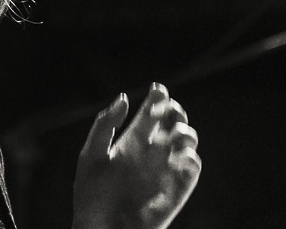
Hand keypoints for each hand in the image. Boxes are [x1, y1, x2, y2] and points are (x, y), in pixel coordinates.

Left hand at [73, 83, 201, 228]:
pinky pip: (193, 165)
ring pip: (188, 139)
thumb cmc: (92, 196)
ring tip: (173, 134)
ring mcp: (166, 168)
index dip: (158, 96)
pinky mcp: (177, 187)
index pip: (152, 110)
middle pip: (174, 119)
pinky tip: (178, 155)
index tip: (156, 90)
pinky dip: (191, 155)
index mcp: (133, 140)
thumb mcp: (91, 155)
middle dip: (174, 109)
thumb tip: (125, 97)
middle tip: (164, 111)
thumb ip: (105, 124)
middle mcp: (152, 151)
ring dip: (185, 130)